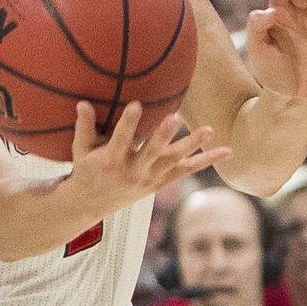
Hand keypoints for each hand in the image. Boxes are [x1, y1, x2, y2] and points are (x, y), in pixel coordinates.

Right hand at [69, 102, 230, 214]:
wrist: (92, 203)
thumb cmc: (86, 169)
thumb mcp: (80, 149)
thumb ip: (84, 126)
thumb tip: (83, 102)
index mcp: (111, 161)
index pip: (120, 139)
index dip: (129, 123)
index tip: (136, 104)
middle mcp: (132, 171)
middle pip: (151, 152)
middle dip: (163, 135)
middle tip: (175, 117)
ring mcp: (149, 178)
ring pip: (173, 161)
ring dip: (191, 145)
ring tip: (209, 130)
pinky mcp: (160, 182)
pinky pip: (185, 171)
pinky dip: (205, 161)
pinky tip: (226, 151)